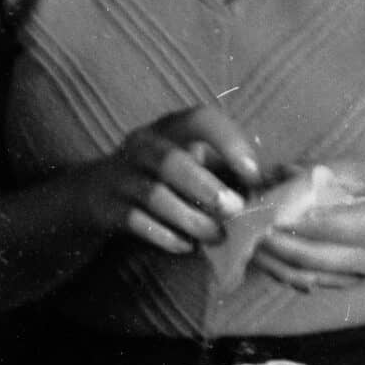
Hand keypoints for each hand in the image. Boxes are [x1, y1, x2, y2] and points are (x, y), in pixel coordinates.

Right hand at [75, 106, 263, 256]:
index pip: (200, 119)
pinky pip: (136, 221)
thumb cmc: (162, 175)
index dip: (229, 143)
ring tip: (216, 235)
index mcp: (171, 126)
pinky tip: (186, 245)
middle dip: (207, 189)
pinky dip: (165, 235)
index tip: (252, 174)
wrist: (94, 192)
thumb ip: (225, 169)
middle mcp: (143, 144)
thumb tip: (270, 187)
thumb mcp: (190, 160)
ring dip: (190, 218)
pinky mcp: (106, 206)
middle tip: (234, 211)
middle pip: (172, 161)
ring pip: (155, 195)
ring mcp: (120, 175)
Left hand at [248, 163, 364, 293]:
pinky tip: (265, 256)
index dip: (283, 218)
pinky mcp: (345, 286)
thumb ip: (308, 178)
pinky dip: (281, 271)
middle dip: (270, 242)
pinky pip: (306, 283)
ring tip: (247, 243)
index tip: (255, 208)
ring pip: (302, 274)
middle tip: (242, 229)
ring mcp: (357, 275)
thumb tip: (265, 183)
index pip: (318, 223)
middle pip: (306, 254)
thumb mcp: (349, 169)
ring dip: (270, 261)